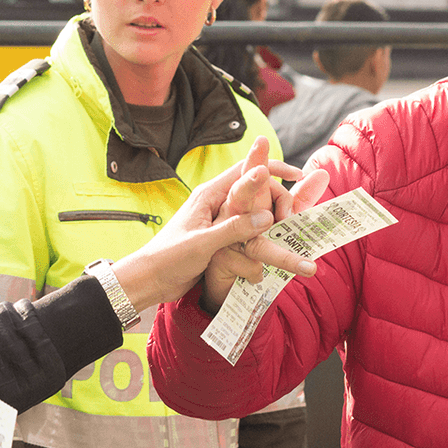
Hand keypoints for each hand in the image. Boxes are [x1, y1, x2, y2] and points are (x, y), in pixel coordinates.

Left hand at [112, 137, 306, 310]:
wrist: (150, 278)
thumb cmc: (169, 257)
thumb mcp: (204, 243)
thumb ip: (234, 228)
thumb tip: (267, 216)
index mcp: (210, 194)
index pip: (246, 170)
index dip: (273, 168)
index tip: (297, 175)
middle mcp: (215, 203)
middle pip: (253, 189)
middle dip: (276, 197)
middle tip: (293, 216)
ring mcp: (217, 219)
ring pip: (251, 211)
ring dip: (270, 217)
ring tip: (289, 229)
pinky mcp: (217, 237)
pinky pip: (245, 229)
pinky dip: (260, 233)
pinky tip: (273, 242)